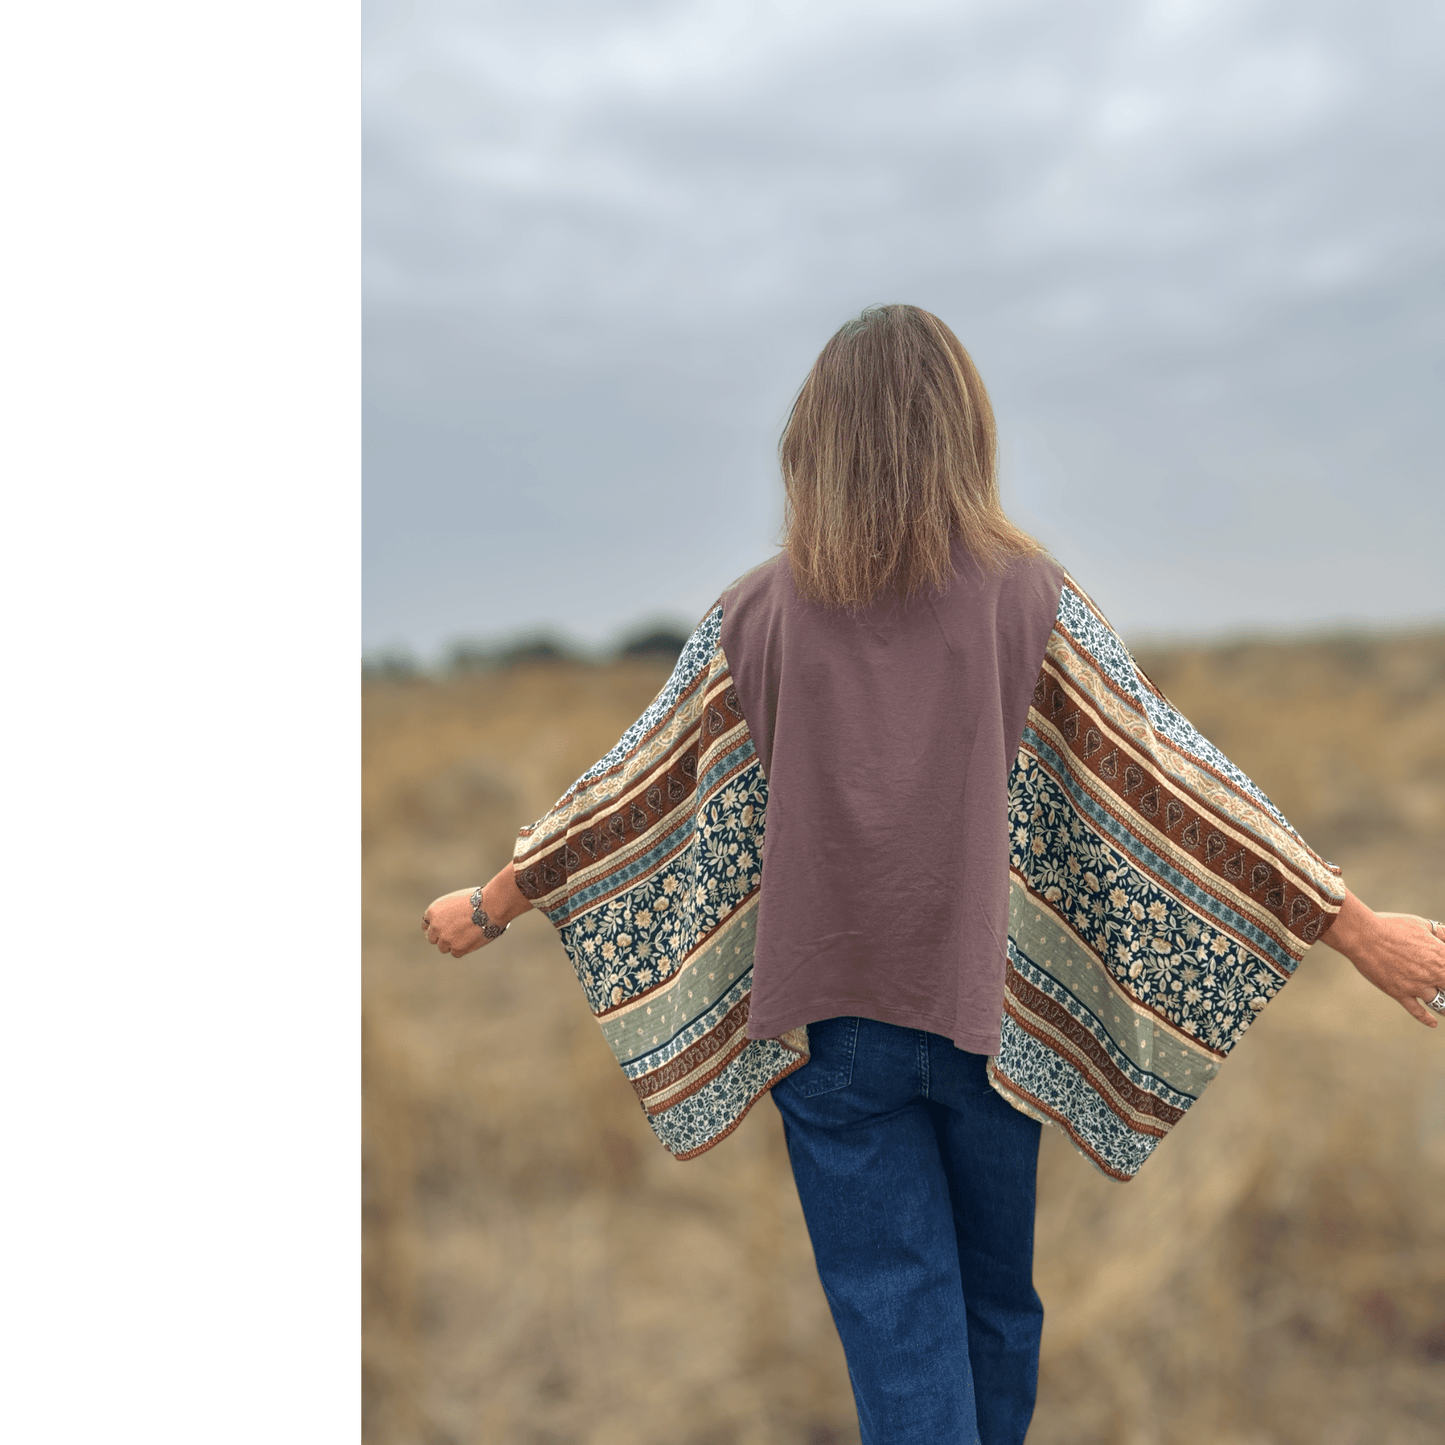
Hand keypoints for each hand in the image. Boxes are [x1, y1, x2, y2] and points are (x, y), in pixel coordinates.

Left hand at [421, 866, 532, 957]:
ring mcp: (445, 938)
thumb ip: (447, 913)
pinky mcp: (456, 948)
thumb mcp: (456, 900)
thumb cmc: (479, 899)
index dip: (434, 927)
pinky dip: (463, 948)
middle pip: (432, 938)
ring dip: (452, 943)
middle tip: (453, 936)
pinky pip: (456, 953)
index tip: (441, 930)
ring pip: (443, 947)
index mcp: (433, 911)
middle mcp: (436, 926)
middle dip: (441, 937)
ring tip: (467, 936)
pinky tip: (472, 939)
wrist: (491, 906)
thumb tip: (448, 923)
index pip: (426, 924)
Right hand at [1322, 892, 1444, 1027]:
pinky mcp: (1400, 993)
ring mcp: (1417, 986)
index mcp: (1441, 954)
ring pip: (1442, 1004)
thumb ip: (1440, 933)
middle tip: (1444, 987)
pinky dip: (1427, 1019)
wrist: (1363, 935)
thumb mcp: (1420, 924)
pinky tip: (1433, 1023)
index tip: (1444, 970)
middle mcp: (1433, 973)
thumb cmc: (1391, 926)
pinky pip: (1418, 1011)